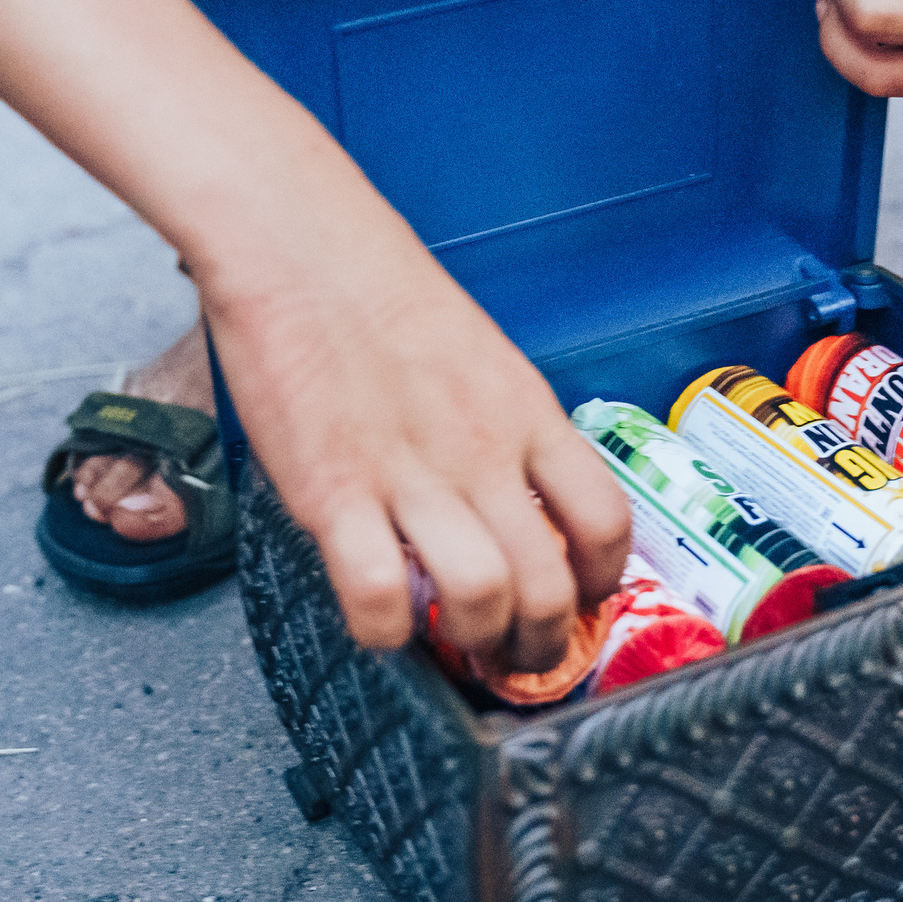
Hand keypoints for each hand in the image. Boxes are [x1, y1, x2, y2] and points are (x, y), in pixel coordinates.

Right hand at [200, 173, 630, 672]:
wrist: (297, 242)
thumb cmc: (374, 284)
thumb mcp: (477, 351)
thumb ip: (500, 425)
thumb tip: (507, 488)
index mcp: (527, 414)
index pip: (604, 521)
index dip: (601, 582)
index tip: (583, 602)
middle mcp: (482, 453)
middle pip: (550, 584)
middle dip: (544, 645)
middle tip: (520, 659)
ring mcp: (412, 476)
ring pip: (481, 601)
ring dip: (475, 645)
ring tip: (458, 650)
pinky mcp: (336, 492)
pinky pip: (379, 598)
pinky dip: (384, 632)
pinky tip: (379, 623)